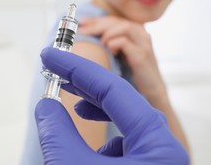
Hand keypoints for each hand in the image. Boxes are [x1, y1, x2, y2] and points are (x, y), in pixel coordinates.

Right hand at [35, 47, 188, 164]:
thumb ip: (58, 134)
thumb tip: (46, 107)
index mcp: (158, 141)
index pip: (113, 88)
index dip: (77, 67)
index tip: (51, 56)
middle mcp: (164, 145)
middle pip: (121, 98)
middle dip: (85, 82)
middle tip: (57, 70)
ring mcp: (157, 157)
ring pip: (124, 120)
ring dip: (94, 107)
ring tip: (71, 101)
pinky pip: (125, 142)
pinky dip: (104, 135)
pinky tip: (90, 146)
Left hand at [79, 16, 164, 98]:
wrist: (152, 91)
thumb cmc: (134, 72)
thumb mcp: (121, 53)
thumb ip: (110, 42)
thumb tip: (88, 34)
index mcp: (135, 31)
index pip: (113, 20)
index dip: (96, 20)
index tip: (81, 22)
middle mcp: (141, 34)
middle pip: (116, 21)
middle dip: (97, 25)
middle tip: (82, 31)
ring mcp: (143, 43)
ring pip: (123, 27)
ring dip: (107, 33)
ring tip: (100, 43)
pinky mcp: (142, 55)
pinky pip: (125, 42)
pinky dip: (114, 44)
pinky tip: (110, 50)